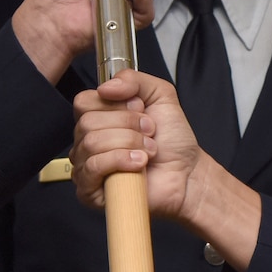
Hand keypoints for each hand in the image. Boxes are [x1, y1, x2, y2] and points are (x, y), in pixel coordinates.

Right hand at [73, 71, 263, 267]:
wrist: (187, 172)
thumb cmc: (173, 140)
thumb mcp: (160, 95)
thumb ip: (133, 79)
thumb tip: (104, 87)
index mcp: (98, 118)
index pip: (83, 102)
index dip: (114, 104)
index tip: (140, 111)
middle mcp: (87, 142)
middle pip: (88, 122)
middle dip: (128, 125)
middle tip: (150, 134)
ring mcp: (86, 167)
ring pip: (92, 143)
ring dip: (129, 143)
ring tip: (148, 151)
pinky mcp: (90, 192)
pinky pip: (93, 167)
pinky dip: (119, 160)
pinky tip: (138, 164)